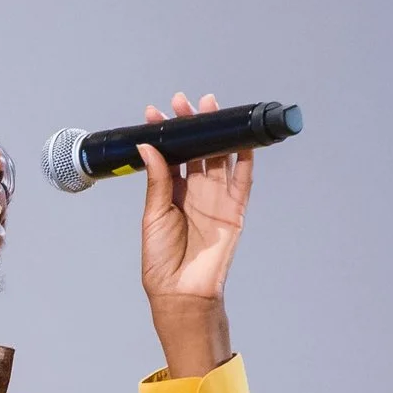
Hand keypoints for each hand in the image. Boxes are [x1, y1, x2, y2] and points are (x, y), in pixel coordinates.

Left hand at [137, 91, 248, 378]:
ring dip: (217, 133)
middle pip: (196, 152)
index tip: (154, 113)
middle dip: (191, 126)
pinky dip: (245, 160)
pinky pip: (243, 181)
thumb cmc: (162, 261)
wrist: (181, 291)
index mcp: (171, 195)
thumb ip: (157, 181)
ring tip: (210, 106)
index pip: (170, 157)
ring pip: (219, 159)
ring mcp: (217, 200)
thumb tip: (148, 147)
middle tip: (184, 101)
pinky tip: (242, 138)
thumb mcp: (153, 216)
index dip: (165, 135)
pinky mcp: (236, 211)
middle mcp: (195, 194)